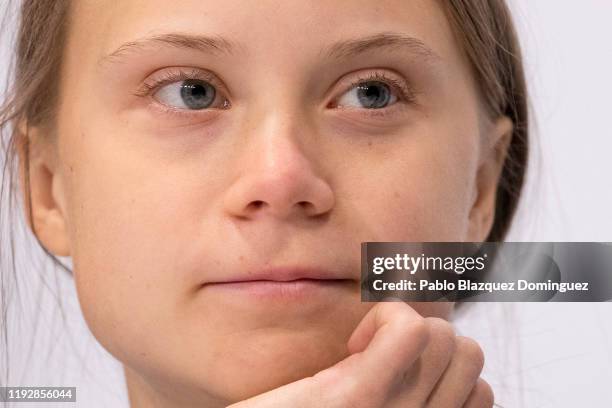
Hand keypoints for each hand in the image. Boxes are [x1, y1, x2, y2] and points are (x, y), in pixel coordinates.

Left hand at [227, 302, 493, 407]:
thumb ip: (398, 399)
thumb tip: (414, 364)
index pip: (484, 389)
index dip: (443, 371)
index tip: (398, 377)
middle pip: (466, 352)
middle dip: (427, 341)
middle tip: (377, 360)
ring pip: (446, 336)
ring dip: (406, 328)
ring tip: (363, 354)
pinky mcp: (356, 398)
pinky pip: (407, 328)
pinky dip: (384, 318)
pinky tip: (351, 344)